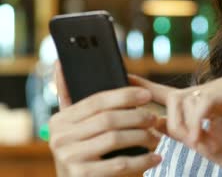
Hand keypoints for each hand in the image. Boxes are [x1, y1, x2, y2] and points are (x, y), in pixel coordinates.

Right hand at [48, 62, 161, 176]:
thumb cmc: (82, 150)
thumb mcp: (72, 125)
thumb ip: (69, 96)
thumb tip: (60, 63)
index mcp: (60, 120)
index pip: (96, 101)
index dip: (124, 95)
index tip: (147, 94)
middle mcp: (59, 137)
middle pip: (108, 119)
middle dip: (137, 116)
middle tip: (154, 118)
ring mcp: (69, 157)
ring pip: (115, 139)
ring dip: (142, 137)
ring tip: (156, 137)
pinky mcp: (82, 175)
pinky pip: (120, 164)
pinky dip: (142, 161)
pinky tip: (155, 157)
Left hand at [130, 75, 221, 175]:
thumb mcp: (202, 142)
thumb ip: (180, 129)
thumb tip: (154, 120)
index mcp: (205, 102)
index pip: (172, 93)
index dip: (148, 88)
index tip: (125, 81)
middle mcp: (214, 90)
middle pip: (176, 96)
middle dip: (173, 120)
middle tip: (186, 140)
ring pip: (187, 98)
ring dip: (186, 124)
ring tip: (196, 142)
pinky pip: (204, 100)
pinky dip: (198, 120)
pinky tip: (202, 136)